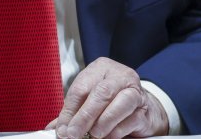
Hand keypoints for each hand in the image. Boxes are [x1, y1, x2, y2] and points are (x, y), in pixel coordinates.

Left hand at [51, 58, 168, 138]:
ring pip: (120, 104)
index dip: (69, 110)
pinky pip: (131, 120)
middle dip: (85, 116)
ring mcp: (135, 91)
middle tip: (73, 133)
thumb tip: (55, 128)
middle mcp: (120, 75)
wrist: (143, 108)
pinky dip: (116, 131)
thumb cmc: (112, 101)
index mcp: (101, 68)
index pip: (80, 88)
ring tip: (94, 134)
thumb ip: (73, 112)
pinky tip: (108, 135)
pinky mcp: (144, 109)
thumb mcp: (89, 101)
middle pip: (101, 93)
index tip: (62, 128)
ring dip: (103, 123)